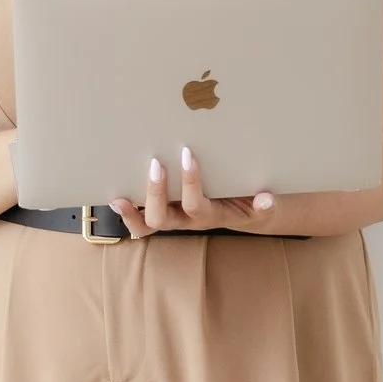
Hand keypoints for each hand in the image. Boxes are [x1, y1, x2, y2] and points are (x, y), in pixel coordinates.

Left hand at [110, 146, 277, 236]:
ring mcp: (173, 219)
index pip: (196, 205)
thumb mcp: (262, 204)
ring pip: (147, 226)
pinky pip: (140, 222)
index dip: (190, 184)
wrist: (249, 212)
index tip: (187, 155)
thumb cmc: (251, 201)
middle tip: (156, 163)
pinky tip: (115, 199)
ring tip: (119, 198)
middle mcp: (187, 221)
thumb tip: (267, 200)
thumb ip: (263, 205)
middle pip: (163, 219)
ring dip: (132, 213)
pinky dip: (128, 214)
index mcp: (210, 216)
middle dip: (156, 192)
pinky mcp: (163, 214)